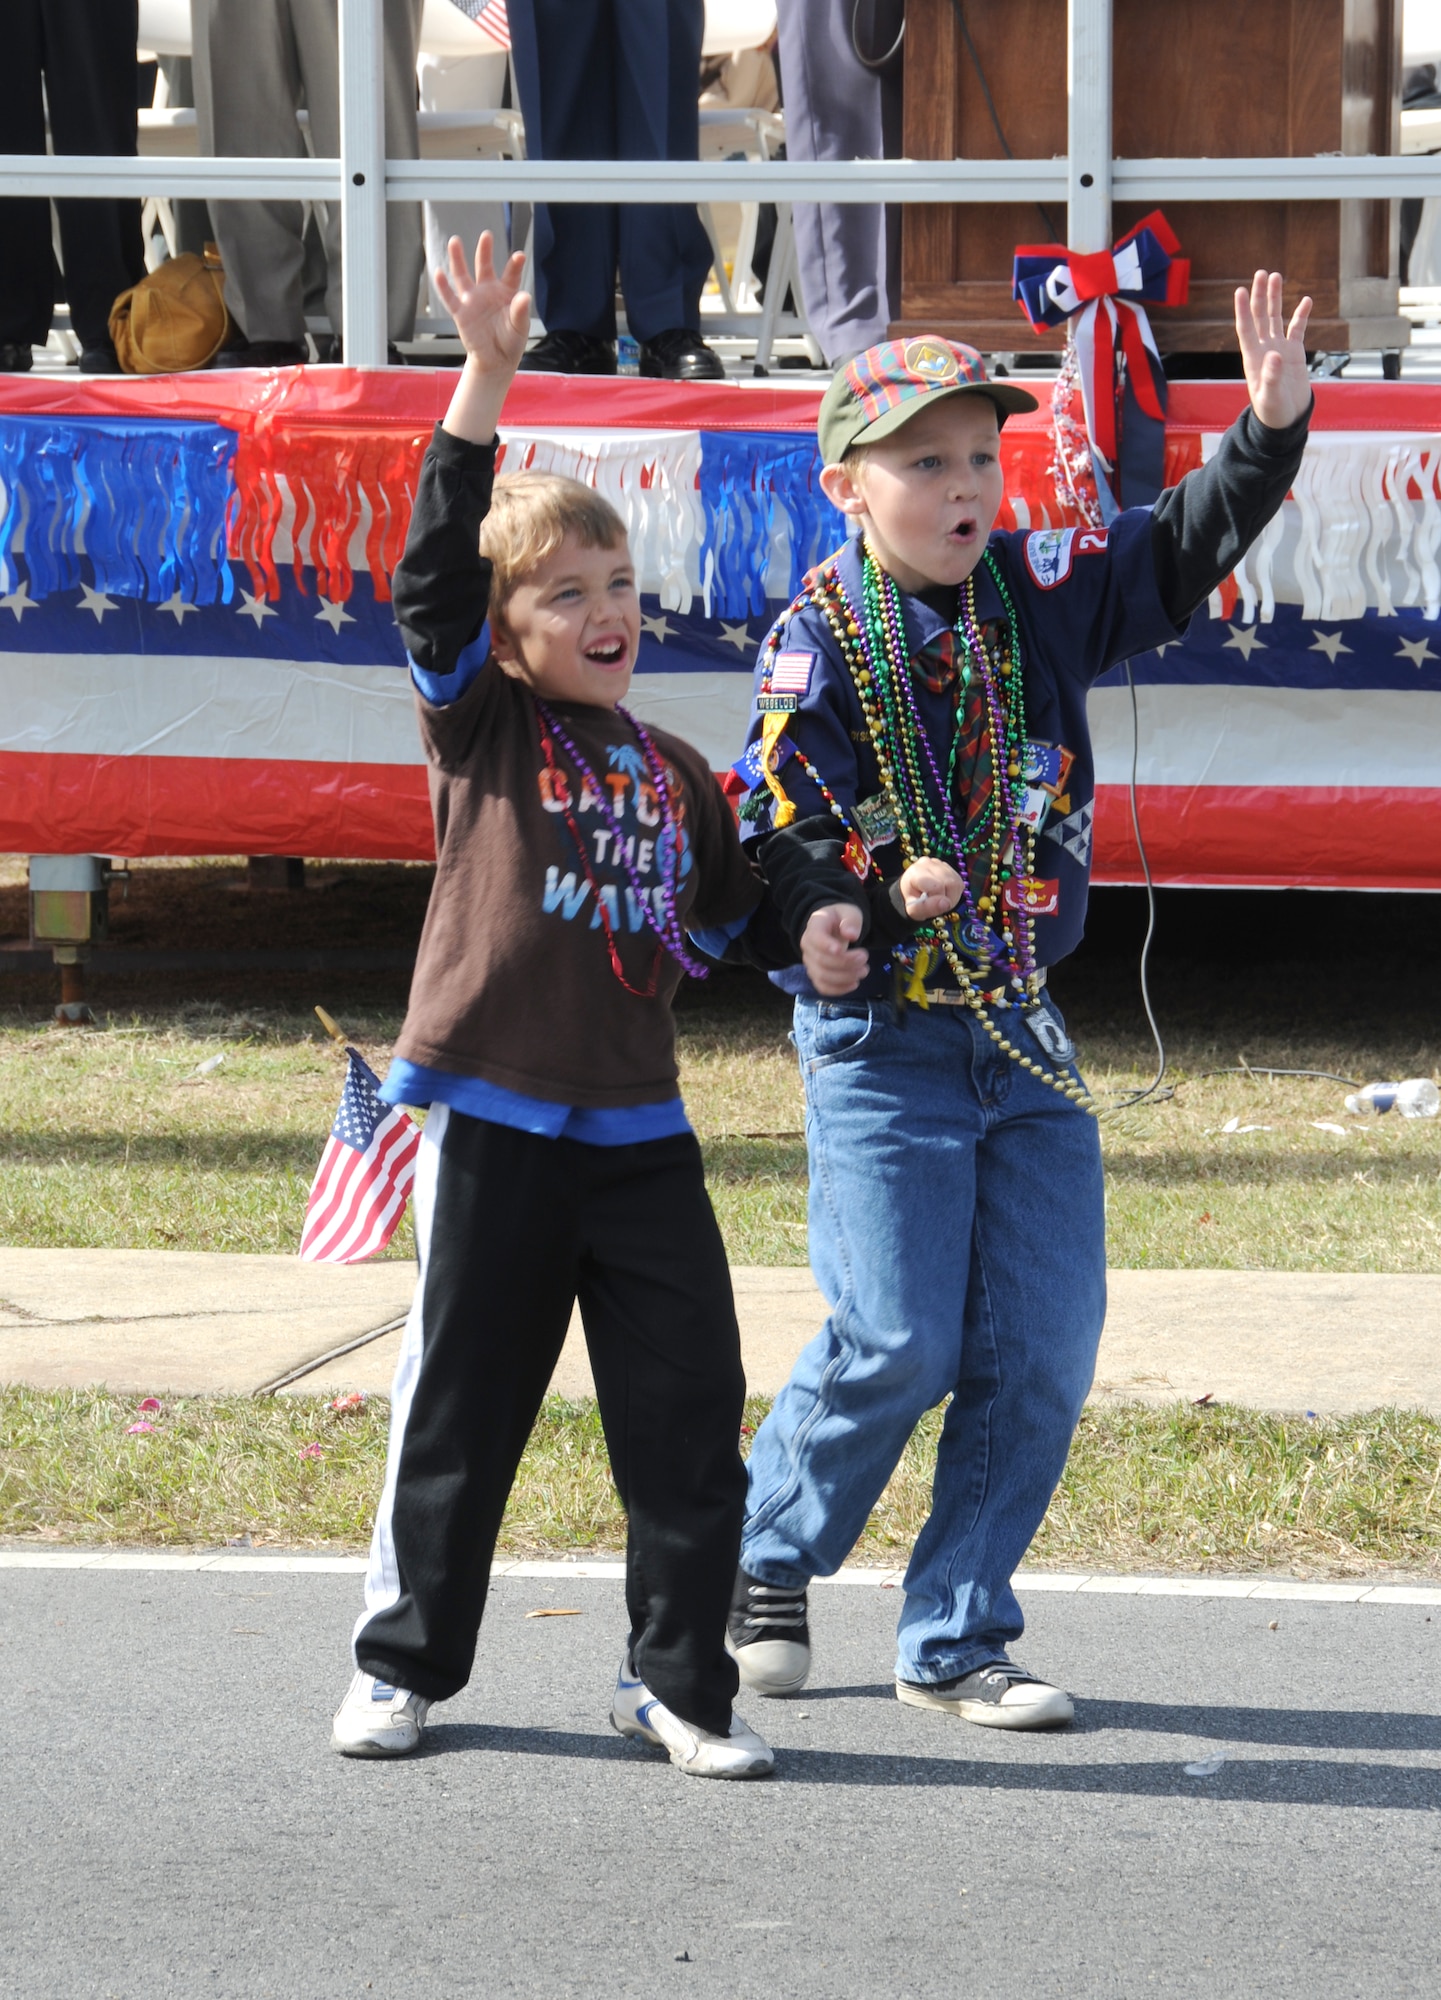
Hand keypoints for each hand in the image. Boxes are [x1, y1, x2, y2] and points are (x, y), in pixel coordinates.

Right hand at [434, 230, 529, 372]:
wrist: (495, 361)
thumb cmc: (511, 341)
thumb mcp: (520, 327)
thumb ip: (520, 311)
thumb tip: (524, 296)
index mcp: (506, 293)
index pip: (511, 275)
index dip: (514, 265)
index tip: (520, 256)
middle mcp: (488, 291)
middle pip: (484, 267)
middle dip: (485, 251)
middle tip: (486, 236)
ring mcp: (472, 300)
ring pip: (463, 276)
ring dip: (458, 259)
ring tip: (455, 242)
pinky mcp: (461, 313)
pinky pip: (450, 298)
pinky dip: (443, 286)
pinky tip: (438, 272)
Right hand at [800, 902, 868, 995]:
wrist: (832, 927)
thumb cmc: (841, 919)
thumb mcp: (849, 912)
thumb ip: (851, 921)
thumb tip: (851, 935)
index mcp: (815, 926)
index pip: (815, 937)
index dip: (826, 945)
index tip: (842, 949)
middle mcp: (808, 946)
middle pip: (821, 960)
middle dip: (845, 963)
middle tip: (865, 958)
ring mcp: (810, 962)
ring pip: (822, 976)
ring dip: (845, 977)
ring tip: (864, 971)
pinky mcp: (816, 975)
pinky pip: (823, 987)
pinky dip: (839, 989)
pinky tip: (854, 984)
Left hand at [897, 856, 962, 920]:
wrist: (912, 893)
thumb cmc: (912, 901)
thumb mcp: (913, 910)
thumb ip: (926, 908)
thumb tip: (946, 903)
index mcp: (916, 872)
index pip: (937, 886)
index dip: (937, 900)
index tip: (929, 903)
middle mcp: (927, 864)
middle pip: (950, 883)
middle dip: (947, 899)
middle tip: (936, 904)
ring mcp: (939, 863)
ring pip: (957, 882)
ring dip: (952, 897)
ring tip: (940, 900)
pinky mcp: (948, 867)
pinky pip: (959, 882)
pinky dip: (954, 892)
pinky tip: (944, 894)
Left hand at [1234, 271, 1312, 429]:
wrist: (1286, 420)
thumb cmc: (1273, 412)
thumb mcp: (1270, 397)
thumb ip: (1271, 377)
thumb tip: (1275, 354)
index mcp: (1253, 358)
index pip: (1246, 329)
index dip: (1242, 310)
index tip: (1240, 290)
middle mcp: (1264, 349)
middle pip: (1259, 317)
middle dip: (1260, 295)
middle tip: (1261, 273)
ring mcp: (1279, 348)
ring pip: (1275, 318)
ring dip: (1275, 298)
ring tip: (1276, 277)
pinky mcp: (1294, 353)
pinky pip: (1297, 329)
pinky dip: (1301, 315)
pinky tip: (1306, 301)